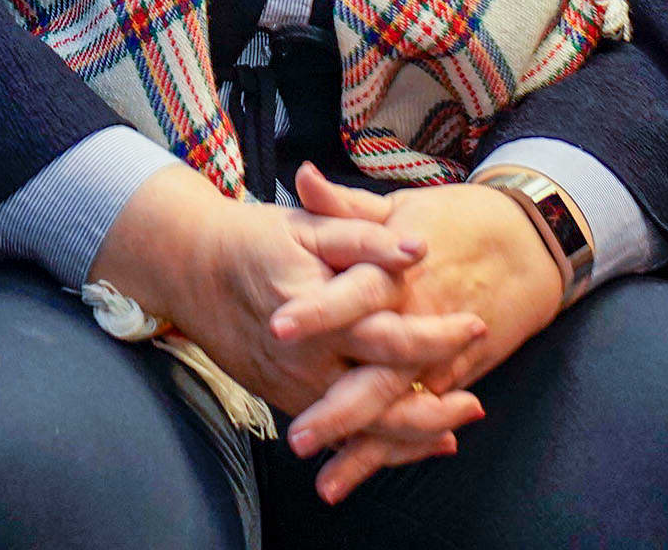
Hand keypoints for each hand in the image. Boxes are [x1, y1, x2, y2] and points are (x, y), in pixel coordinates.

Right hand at [89, 164, 487, 416]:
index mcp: (321, 310)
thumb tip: (416, 247)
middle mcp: (307, 358)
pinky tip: (410, 442)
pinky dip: (376, 443)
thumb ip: (364, 236)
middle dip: (433, 408)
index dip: (438, 336)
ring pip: (360, 427)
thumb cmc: (254, 239)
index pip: (391, 335)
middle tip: (476, 403)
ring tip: (453, 431)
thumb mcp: (309, 225)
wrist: (190, 268)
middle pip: (381, 398)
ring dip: (410, 435)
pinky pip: (337, 433)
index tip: (477, 326)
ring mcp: (293, 385)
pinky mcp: (284, 398)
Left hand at [273, 170, 563, 501]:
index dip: (317, 311)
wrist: (532, 242)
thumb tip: (301, 176)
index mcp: (401, 272)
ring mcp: (441, 355)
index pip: (354, 292)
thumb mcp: (400, 205)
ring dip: (365, 448)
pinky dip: (397, 449)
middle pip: (377, 373)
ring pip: (401, 410)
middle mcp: (420, 319)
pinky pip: (423, 418)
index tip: (277, 328)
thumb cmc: (457, 220)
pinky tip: (363, 473)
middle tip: (298, 438)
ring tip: (328, 483)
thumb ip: (345, 205)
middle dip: (339, 411)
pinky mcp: (458, 376)